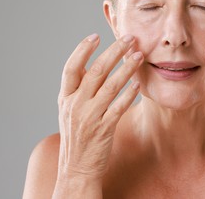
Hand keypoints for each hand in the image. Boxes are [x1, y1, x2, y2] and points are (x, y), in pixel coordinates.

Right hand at [57, 34, 142, 180]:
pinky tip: (138, 83)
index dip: (82, 50)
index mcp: (65, 98)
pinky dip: (129, 94)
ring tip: (139, 55)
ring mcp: (89, 117)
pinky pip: (119, 107)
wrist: (76, 168)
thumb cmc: (76, 135)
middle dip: (113, 52)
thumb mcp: (69, 110)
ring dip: (126, 68)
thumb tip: (91, 64)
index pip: (71, 68)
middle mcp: (75, 105)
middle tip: (129, 38)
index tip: (96, 36)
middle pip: (95, 72)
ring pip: (110, 86)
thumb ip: (78, 89)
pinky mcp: (104, 129)